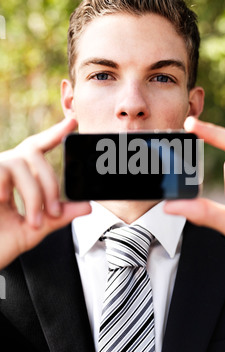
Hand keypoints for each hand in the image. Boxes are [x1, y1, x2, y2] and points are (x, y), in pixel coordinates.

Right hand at [0, 118, 90, 269]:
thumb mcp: (35, 229)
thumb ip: (59, 216)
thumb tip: (88, 205)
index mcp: (18, 176)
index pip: (37, 148)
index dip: (54, 133)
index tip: (72, 122)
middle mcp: (4, 168)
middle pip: (34, 154)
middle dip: (50, 183)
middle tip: (54, 212)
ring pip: (19, 163)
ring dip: (33, 193)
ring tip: (33, 220)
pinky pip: (0, 170)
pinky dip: (7, 186)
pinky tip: (4, 201)